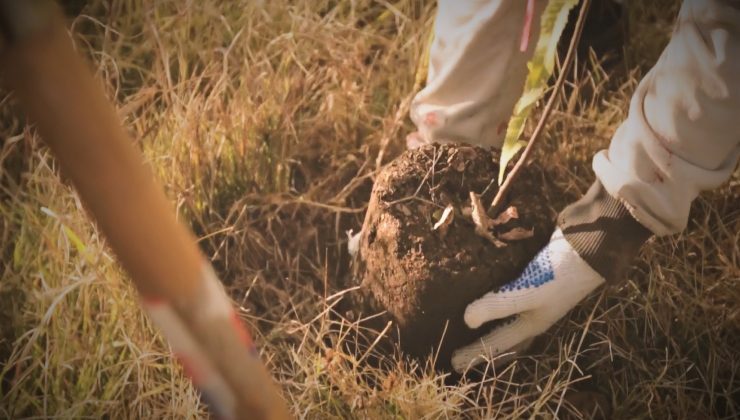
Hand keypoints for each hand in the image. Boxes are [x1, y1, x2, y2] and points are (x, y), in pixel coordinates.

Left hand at [451, 228, 604, 372]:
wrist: (590, 244)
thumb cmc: (560, 273)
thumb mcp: (527, 292)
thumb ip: (497, 305)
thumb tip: (466, 320)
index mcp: (532, 324)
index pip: (497, 344)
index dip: (474, 353)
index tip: (453, 363)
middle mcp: (533, 313)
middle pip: (504, 336)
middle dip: (483, 345)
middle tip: (459, 351)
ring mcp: (535, 295)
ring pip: (506, 316)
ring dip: (489, 322)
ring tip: (468, 323)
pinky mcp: (533, 276)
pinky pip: (508, 293)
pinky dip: (495, 296)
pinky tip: (483, 288)